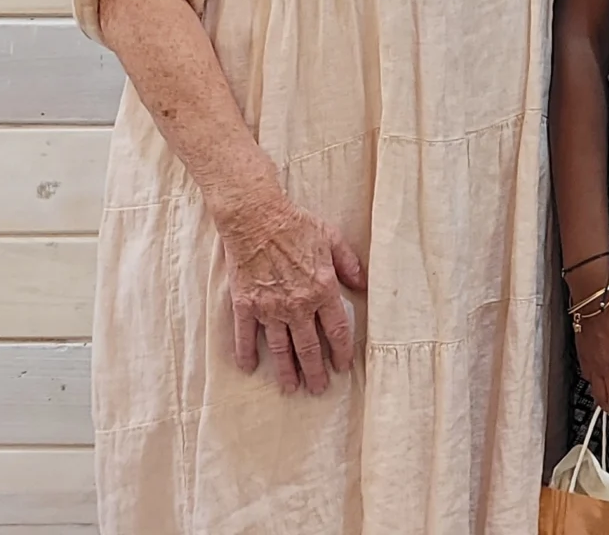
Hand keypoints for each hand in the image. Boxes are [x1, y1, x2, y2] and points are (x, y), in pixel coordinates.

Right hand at [216, 194, 365, 395]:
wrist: (255, 218)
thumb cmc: (296, 225)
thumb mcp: (332, 239)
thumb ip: (349, 264)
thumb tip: (363, 285)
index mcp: (322, 289)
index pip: (337, 329)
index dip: (342, 350)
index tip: (343, 366)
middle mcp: (297, 304)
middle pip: (309, 346)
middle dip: (315, 371)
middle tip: (318, 389)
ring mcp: (269, 307)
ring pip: (281, 347)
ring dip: (286, 370)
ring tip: (291, 388)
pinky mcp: (245, 304)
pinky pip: (246, 335)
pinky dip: (246, 352)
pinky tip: (249, 367)